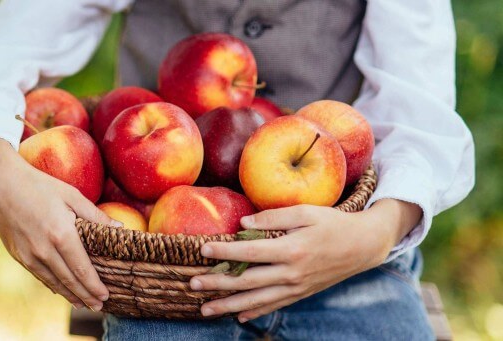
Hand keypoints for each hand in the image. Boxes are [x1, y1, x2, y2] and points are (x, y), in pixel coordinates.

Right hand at [0, 138, 120, 310]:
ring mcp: (28, 254)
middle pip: (69, 280)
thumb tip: (119, 229)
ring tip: (83, 304)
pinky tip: (60, 290)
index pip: (82, 269)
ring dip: (69, 295)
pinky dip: (52, 285)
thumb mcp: (72, 196)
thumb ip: (96, 215)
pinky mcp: (18, 255)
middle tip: (99, 306)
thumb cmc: (40, 186)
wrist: (0, 184)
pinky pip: (39, 275)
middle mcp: (44, 250)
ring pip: (53, 282)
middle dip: (85, 296)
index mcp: (61, 234)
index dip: (94, 285)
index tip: (106, 295)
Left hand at [189, 200, 421, 321]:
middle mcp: (292, 273)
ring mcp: (296, 287)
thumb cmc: (333, 223)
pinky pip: (274, 306)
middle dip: (218, 284)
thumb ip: (274, 217)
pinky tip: (238, 317)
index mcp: (292, 249)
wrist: (363, 246)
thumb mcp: (307, 212)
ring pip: (256, 300)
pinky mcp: (301, 293)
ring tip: (205, 309)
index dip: (225, 252)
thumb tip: (244, 224)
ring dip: (228, 306)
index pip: (250, 253)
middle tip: (193, 284)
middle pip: (247, 282)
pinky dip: (254, 312)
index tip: (202, 250)